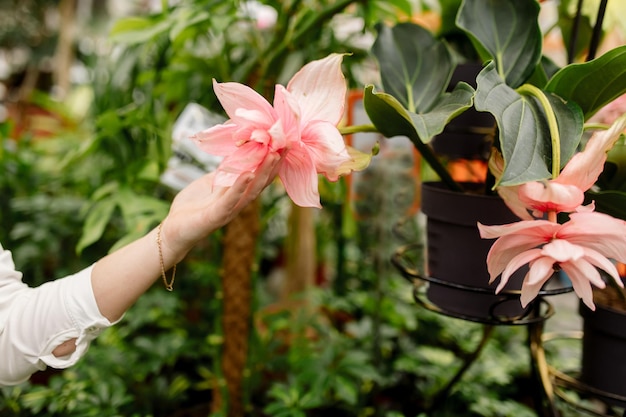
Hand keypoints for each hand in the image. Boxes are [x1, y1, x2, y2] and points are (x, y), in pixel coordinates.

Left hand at [161, 153, 280, 259]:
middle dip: (274, 164)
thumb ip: (223, 172)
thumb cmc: (191, 207)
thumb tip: (234, 154)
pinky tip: (247, 174)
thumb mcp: (209, 183)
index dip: (272, 162)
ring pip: (251, 191)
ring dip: (263, 173)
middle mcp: (238, 203)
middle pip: (261, 182)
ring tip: (273, 156)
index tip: (282, 144)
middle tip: (285, 146)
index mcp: (237, 195)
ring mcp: (229, 210)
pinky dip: (239, 187)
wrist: (173, 230)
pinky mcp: (216, 216)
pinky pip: (230, 200)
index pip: (259, 177)